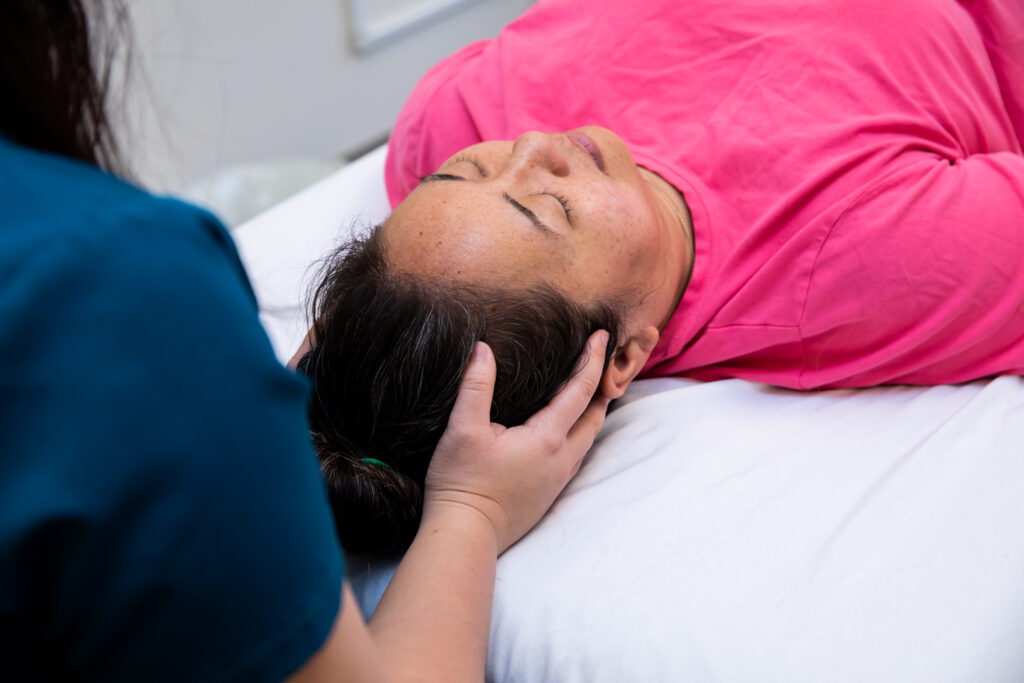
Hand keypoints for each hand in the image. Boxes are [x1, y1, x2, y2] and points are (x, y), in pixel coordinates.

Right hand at [423, 330, 610, 553]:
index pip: (581, 390)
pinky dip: (581, 431)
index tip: (601, 335)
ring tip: (590, 388)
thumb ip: (476, 386)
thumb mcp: (463, 429)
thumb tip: (483, 350)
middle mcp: (562, 458)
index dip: (592, 359)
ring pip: (589, 436)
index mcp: (547, 438)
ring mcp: (559, 477)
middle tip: (603, 358)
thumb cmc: (462, 482)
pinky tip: (567, 427)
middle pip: (596, 414)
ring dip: (594, 409)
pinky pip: (577, 453)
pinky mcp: (550, 492)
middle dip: (602, 383)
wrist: (466, 534)